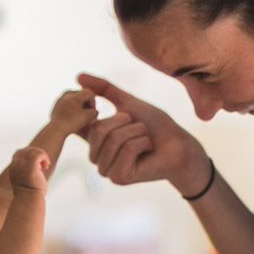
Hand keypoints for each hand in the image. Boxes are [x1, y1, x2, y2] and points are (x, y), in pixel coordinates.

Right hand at [7, 145, 49, 192]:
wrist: (29, 200)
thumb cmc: (30, 192)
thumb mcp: (25, 178)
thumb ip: (26, 169)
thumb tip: (37, 163)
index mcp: (13, 166)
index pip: (21, 152)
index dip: (31, 155)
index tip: (37, 165)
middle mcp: (16, 163)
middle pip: (28, 149)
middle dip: (38, 155)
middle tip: (43, 166)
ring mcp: (22, 164)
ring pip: (34, 150)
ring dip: (43, 156)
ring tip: (44, 166)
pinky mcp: (31, 165)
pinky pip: (39, 153)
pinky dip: (45, 157)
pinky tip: (46, 166)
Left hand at [49, 87, 98, 136]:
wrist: (56, 130)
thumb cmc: (71, 123)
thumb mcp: (88, 117)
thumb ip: (95, 112)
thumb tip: (94, 111)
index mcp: (74, 95)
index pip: (88, 93)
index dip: (93, 102)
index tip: (92, 111)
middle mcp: (66, 95)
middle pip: (81, 95)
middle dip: (86, 103)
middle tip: (88, 112)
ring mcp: (59, 100)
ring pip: (73, 99)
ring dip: (79, 106)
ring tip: (81, 115)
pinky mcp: (56, 106)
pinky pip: (67, 104)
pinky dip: (72, 108)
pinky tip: (73, 117)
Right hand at [77, 73, 211, 196]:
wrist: (178, 144)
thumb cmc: (155, 125)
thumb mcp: (128, 102)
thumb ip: (104, 89)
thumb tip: (78, 75)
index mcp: (94, 139)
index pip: (75, 125)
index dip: (76, 112)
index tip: (83, 99)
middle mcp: (96, 156)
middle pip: (98, 130)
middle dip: (124, 122)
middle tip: (138, 127)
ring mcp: (106, 169)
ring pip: (113, 139)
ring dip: (137, 132)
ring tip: (145, 138)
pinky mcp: (119, 178)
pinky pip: (127, 149)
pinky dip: (143, 143)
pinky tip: (148, 150)